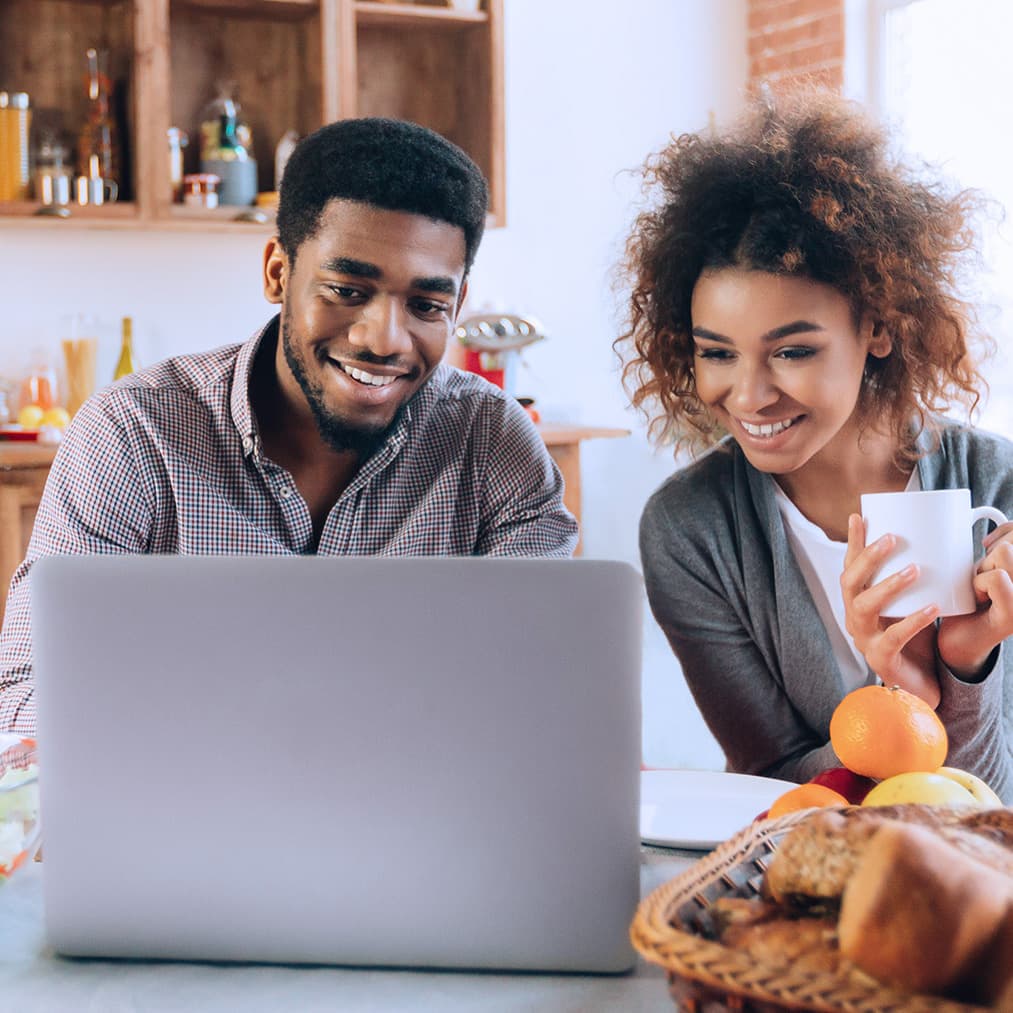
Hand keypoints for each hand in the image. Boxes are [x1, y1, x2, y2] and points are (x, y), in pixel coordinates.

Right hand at [841, 514, 940, 706]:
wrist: (919, 682)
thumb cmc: (915, 639)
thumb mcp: (909, 604)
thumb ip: (913, 581)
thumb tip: (934, 543)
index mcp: (857, 602)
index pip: (850, 567)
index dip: (852, 543)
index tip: (858, 517)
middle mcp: (853, 618)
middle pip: (849, 583)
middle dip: (867, 559)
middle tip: (891, 538)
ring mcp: (864, 639)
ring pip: (865, 607)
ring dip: (888, 586)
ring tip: (914, 569)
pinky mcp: (881, 658)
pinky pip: (894, 637)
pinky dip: (913, 620)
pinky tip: (932, 607)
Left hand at [936, 520, 1012, 677]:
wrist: (956, 641)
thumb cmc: (964, 599)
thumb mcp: (978, 567)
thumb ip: (988, 546)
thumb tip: (969, 513)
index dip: (1008, 530)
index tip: (987, 545)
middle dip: (993, 552)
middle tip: (980, 576)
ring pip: (1005, 554)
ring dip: (982, 568)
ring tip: (978, 590)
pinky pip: (998, 578)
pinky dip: (980, 584)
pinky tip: (978, 601)